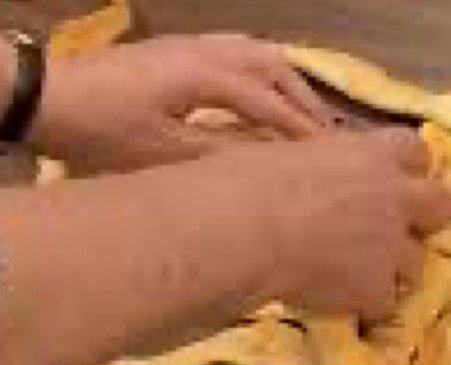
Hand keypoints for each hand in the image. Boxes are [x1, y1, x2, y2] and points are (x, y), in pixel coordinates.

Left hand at [30, 33, 336, 172]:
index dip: (305, 132)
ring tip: (304, 113)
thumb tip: (273, 165)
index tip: (335, 160)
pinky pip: (234, 53)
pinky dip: (261, 74)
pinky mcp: (173, 53)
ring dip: (285, 81)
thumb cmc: (105, 132)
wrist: (48, 98)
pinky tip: (262, 97)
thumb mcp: (168, 155)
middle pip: (272, 65)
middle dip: (305, 99)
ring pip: (253, 52)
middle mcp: (203, 50)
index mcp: (206, 75)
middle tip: (330, 136)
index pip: (272, 103)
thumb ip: (225, 155)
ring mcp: (186, 46)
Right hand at [229, 129, 450, 319]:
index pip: (415, 150)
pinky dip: (367, 304)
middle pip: (442, 205)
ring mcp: (392, 247)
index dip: (410, 167)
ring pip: (416, 263)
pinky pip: (385, 302)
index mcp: (371, 153)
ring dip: (396, 268)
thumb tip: (318, 171)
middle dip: (432, 216)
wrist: (245, 231)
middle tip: (414, 227)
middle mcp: (394, 198)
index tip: (400, 177)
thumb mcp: (290, 151)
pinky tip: (340, 300)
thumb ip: (324, 163)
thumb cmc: (246, 179)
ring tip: (362, 274)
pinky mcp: (378, 290)